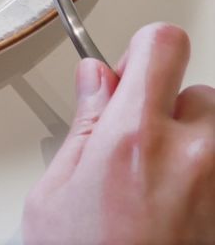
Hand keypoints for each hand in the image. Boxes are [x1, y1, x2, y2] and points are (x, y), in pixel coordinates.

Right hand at [23, 23, 214, 244]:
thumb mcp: (56, 190)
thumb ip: (87, 125)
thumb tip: (97, 79)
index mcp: (135, 137)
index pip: (162, 46)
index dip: (146, 50)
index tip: (135, 65)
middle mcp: (193, 155)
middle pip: (202, 93)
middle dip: (173, 112)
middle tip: (140, 146)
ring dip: (198, 148)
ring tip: (164, 186)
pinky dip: (206, 182)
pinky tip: (176, 210)